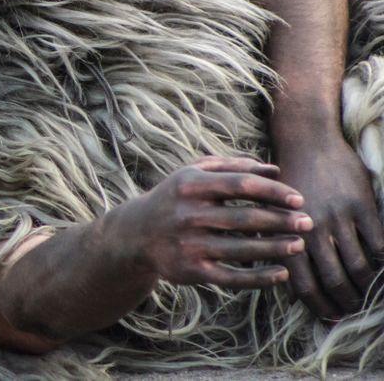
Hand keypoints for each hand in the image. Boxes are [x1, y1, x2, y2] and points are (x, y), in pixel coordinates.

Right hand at [123, 156, 310, 288]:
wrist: (135, 234)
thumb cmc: (174, 198)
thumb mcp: (192, 174)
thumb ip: (231, 167)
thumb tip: (274, 169)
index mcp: (190, 185)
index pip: (241, 185)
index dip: (273, 191)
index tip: (298, 199)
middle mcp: (188, 215)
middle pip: (245, 218)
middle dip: (282, 221)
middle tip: (308, 222)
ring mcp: (189, 245)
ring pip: (243, 249)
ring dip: (276, 248)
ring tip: (299, 244)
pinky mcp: (191, 271)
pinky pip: (233, 277)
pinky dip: (260, 278)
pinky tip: (281, 273)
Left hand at [275, 133, 383, 318]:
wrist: (307, 141)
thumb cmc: (286, 180)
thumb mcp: (270, 211)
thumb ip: (272, 242)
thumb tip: (276, 278)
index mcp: (285, 233)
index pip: (303, 284)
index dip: (319, 305)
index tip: (329, 317)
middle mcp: (312, 228)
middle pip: (334, 280)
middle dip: (346, 301)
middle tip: (353, 310)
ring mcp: (339, 217)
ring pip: (359, 266)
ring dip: (367, 286)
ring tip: (369, 294)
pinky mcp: (362, 205)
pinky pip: (379, 244)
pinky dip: (383, 262)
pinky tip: (381, 268)